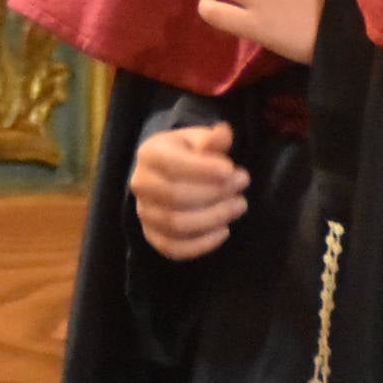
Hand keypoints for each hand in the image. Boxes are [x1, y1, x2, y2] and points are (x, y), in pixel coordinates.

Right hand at [130, 121, 247, 260]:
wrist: (168, 174)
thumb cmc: (187, 154)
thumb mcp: (199, 140)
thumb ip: (212, 139)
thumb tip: (223, 133)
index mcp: (149, 154)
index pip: (172, 166)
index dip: (204, 170)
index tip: (231, 170)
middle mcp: (141, 184)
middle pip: (176, 197)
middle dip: (215, 194)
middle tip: (241, 186)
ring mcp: (144, 213)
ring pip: (177, 225)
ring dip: (214, 217)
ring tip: (238, 205)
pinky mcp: (153, 236)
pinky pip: (174, 249)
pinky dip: (202, 244)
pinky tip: (224, 230)